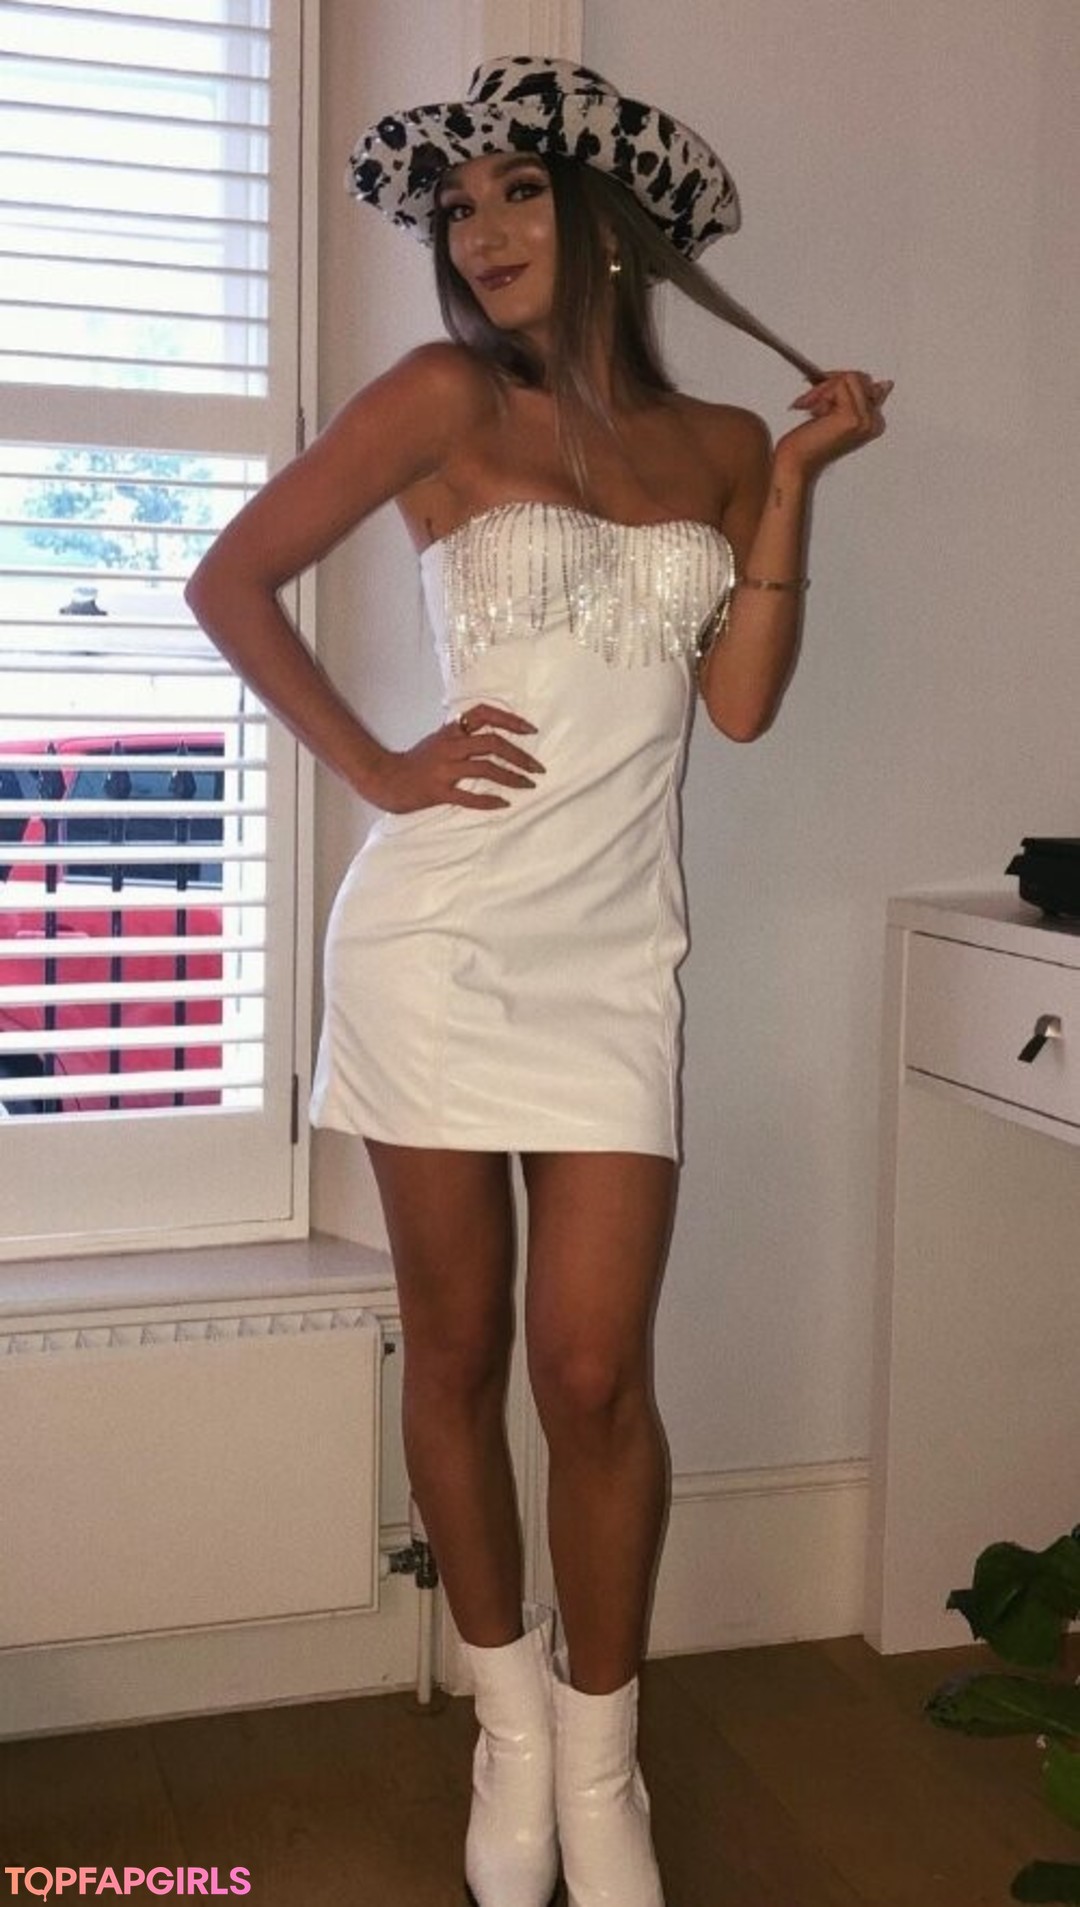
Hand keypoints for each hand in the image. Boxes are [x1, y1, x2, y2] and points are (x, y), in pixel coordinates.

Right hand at [366, 703, 543, 813]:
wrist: (385, 778)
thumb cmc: (415, 761)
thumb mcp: (439, 740)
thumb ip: (463, 736)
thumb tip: (493, 737)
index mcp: (451, 731)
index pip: (484, 714)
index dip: (510, 720)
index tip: (530, 730)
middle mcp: (450, 746)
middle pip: (493, 743)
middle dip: (520, 755)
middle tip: (538, 767)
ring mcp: (444, 769)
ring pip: (486, 768)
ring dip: (512, 777)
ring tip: (529, 785)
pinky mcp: (438, 791)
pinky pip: (468, 796)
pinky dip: (489, 800)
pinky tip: (504, 804)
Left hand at [773, 369, 892, 481]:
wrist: (796, 461)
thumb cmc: (808, 442)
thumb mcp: (833, 413)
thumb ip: (853, 397)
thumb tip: (882, 383)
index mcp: (873, 421)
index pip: (865, 383)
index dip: (838, 383)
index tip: (821, 395)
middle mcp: (872, 422)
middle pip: (858, 377)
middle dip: (830, 385)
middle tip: (812, 403)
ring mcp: (864, 420)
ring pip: (848, 378)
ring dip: (824, 390)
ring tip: (814, 410)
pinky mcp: (852, 417)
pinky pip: (840, 384)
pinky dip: (821, 393)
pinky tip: (814, 413)